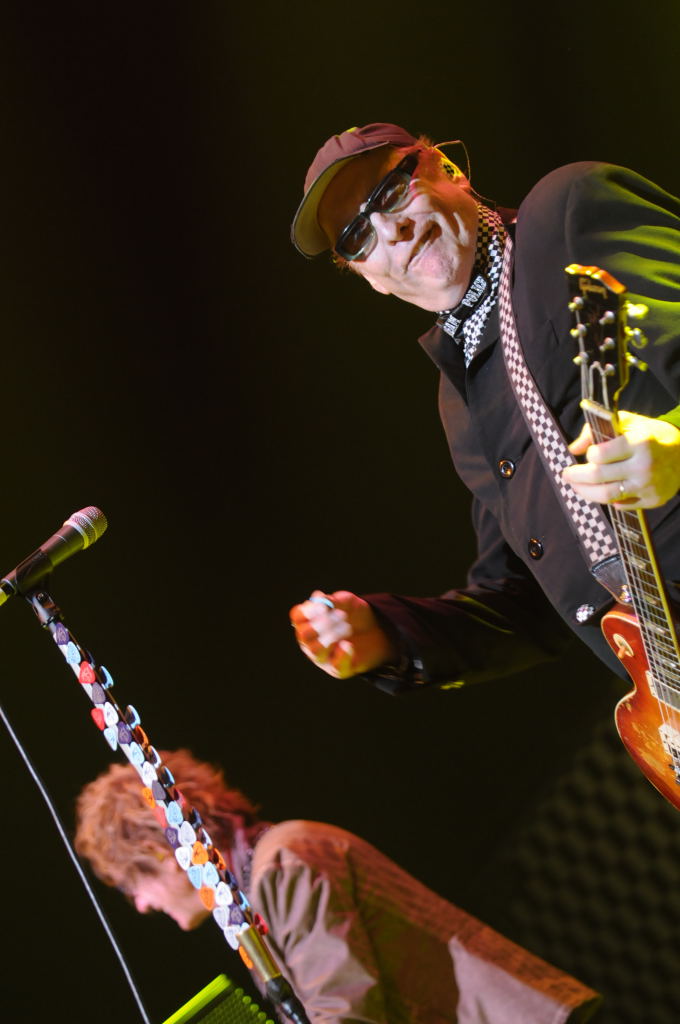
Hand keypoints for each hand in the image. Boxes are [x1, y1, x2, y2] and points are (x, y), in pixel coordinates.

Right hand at [289, 589, 396, 678]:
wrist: (377, 631)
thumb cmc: (354, 615)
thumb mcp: (347, 602)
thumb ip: (334, 599)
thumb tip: (319, 598)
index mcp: (309, 622)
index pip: (297, 616)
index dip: (307, 611)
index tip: (325, 606)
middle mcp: (310, 642)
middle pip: (304, 634)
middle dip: (323, 623)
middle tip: (342, 616)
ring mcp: (322, 657)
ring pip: (316, 650)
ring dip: (332, 636)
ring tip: (347, 628)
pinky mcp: (338, 670)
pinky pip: (335, 666)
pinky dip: (342, 654)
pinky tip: (349, 645)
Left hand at [562, 411, 679, 507]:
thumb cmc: (651, 434)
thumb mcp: (627, 422)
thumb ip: (596, 431)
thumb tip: (573, 449)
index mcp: (639, 443)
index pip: (599, 454)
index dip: (589, 455)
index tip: (589, 454)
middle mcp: (644, 466)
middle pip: (598, 477)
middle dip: (576, 477)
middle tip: (566, 475)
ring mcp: (649, 486)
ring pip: (606, 496)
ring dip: (585, 492)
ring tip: (576, 486)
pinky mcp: (653, 500)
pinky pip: (621, 506)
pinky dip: (608, 500)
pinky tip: (602, 492)